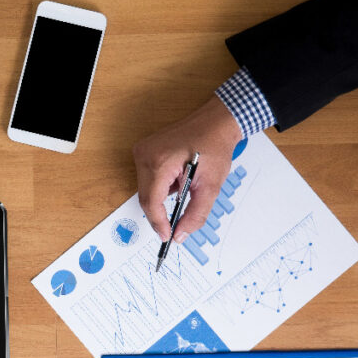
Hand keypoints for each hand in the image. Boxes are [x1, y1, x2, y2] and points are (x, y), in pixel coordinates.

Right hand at [132, 94, 242, 242]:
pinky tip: (177, 181)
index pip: (151, 202)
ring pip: (144, 190)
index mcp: (160, 162)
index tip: (167, 236)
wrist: (216, 121)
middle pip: (145, 198)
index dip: (158, 223)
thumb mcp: (211, 185)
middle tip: (173, 226)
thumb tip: (180, 235)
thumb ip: (195, 214)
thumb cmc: (215, 146)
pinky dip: (160, 187)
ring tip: (183, 192)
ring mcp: (141, 151)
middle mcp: (144, 155)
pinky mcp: (143, 150)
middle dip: (159, 213)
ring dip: (161, 199)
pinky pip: (146, 179)